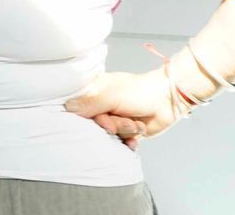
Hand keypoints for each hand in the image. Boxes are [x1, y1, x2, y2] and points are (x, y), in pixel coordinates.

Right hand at [65, 70, 180, 145]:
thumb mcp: (111, 96)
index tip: (102, 120)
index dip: (89, 118)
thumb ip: (90, 103)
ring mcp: (114, 118)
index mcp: (94, 91)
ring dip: (124, 131)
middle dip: (111, 126)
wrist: (167, 101)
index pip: (79, 108)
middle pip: (95, 125)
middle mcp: (102, 106)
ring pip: (109, 135)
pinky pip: (120, 142)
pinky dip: (129, 141)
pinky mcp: (125, 131)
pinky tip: (137, 135)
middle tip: (122, 121)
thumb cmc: (139, 92)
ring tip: (135, 123)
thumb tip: (67, 107)